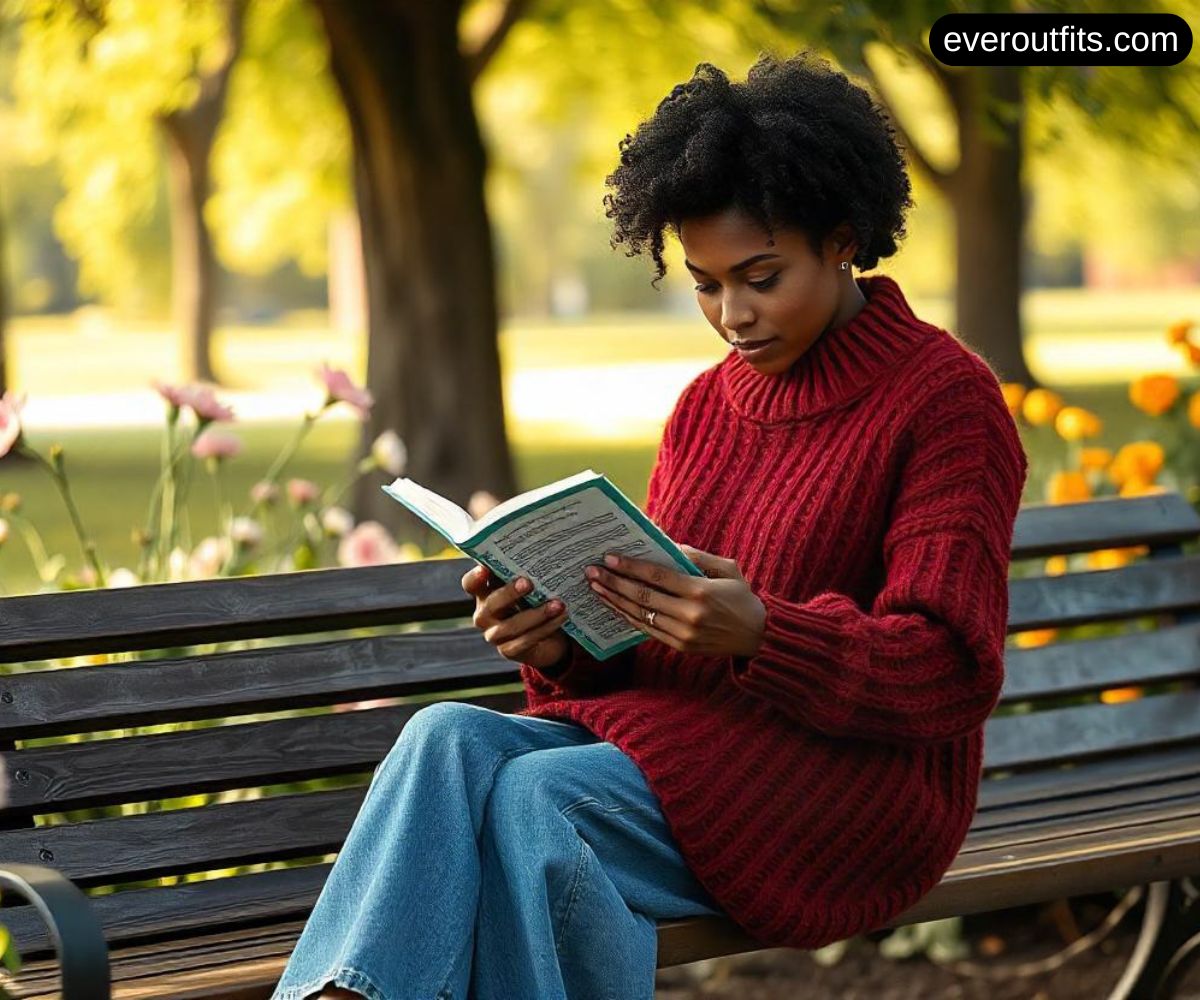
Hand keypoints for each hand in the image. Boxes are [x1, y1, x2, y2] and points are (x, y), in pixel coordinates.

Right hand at [461, 563, 571, 670]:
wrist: (547, 638)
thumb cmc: (535, 603)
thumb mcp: (529, 587)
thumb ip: (526, 573)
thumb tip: (543, 550)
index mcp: (485, 593)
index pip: (471, 584)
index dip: (475, 578)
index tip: (485, 569)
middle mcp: (485, 615)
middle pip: (491, 604)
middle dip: (510, 593)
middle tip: (528, 583)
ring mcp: (495, 635)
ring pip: (511, 626)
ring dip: (537, 614)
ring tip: (558, 604)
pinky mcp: (509, 650)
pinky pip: (527, 640)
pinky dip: (546, 627)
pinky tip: (561, 617)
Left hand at [585, 544, 765, 657]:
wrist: (759, 637)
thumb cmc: (743, 597)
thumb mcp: (727, 569)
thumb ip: (697, 556)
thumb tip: (667, 545)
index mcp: (701, 591)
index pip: (657, 576)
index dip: (630, 567)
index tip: (609, 558)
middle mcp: (689, 615)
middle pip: (642, 596)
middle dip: (614, 583)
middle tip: (592, 572)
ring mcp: (683, 634)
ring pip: (640, 615)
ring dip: (615, 601)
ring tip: (596, 588)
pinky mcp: (681, 647)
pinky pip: (648, 630)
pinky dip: (628, 617)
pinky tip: (615, 606)